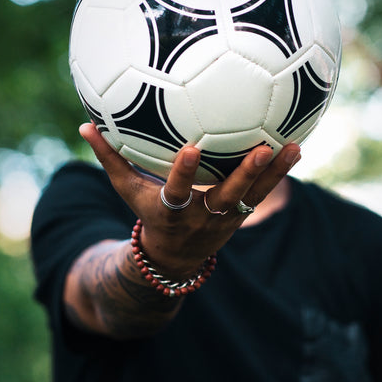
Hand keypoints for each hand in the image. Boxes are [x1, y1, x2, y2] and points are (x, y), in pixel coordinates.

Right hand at [79, 122, 300, 277]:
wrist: (174, 256)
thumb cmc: (147, 211)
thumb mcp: (127, 190)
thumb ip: (110, 158)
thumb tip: (84, 125)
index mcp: (170, 211)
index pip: (176, 192)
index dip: (184, 173)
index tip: (193, 148)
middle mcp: (200, 217)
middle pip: (225, 197)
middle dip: (243, 174)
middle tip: (260, 148)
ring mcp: (224, 218)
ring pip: (252, 195)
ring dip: (273, 173)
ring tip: (291, 146)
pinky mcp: (241, 214)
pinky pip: (263, 192)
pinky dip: (280, 173)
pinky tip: (296, 147)